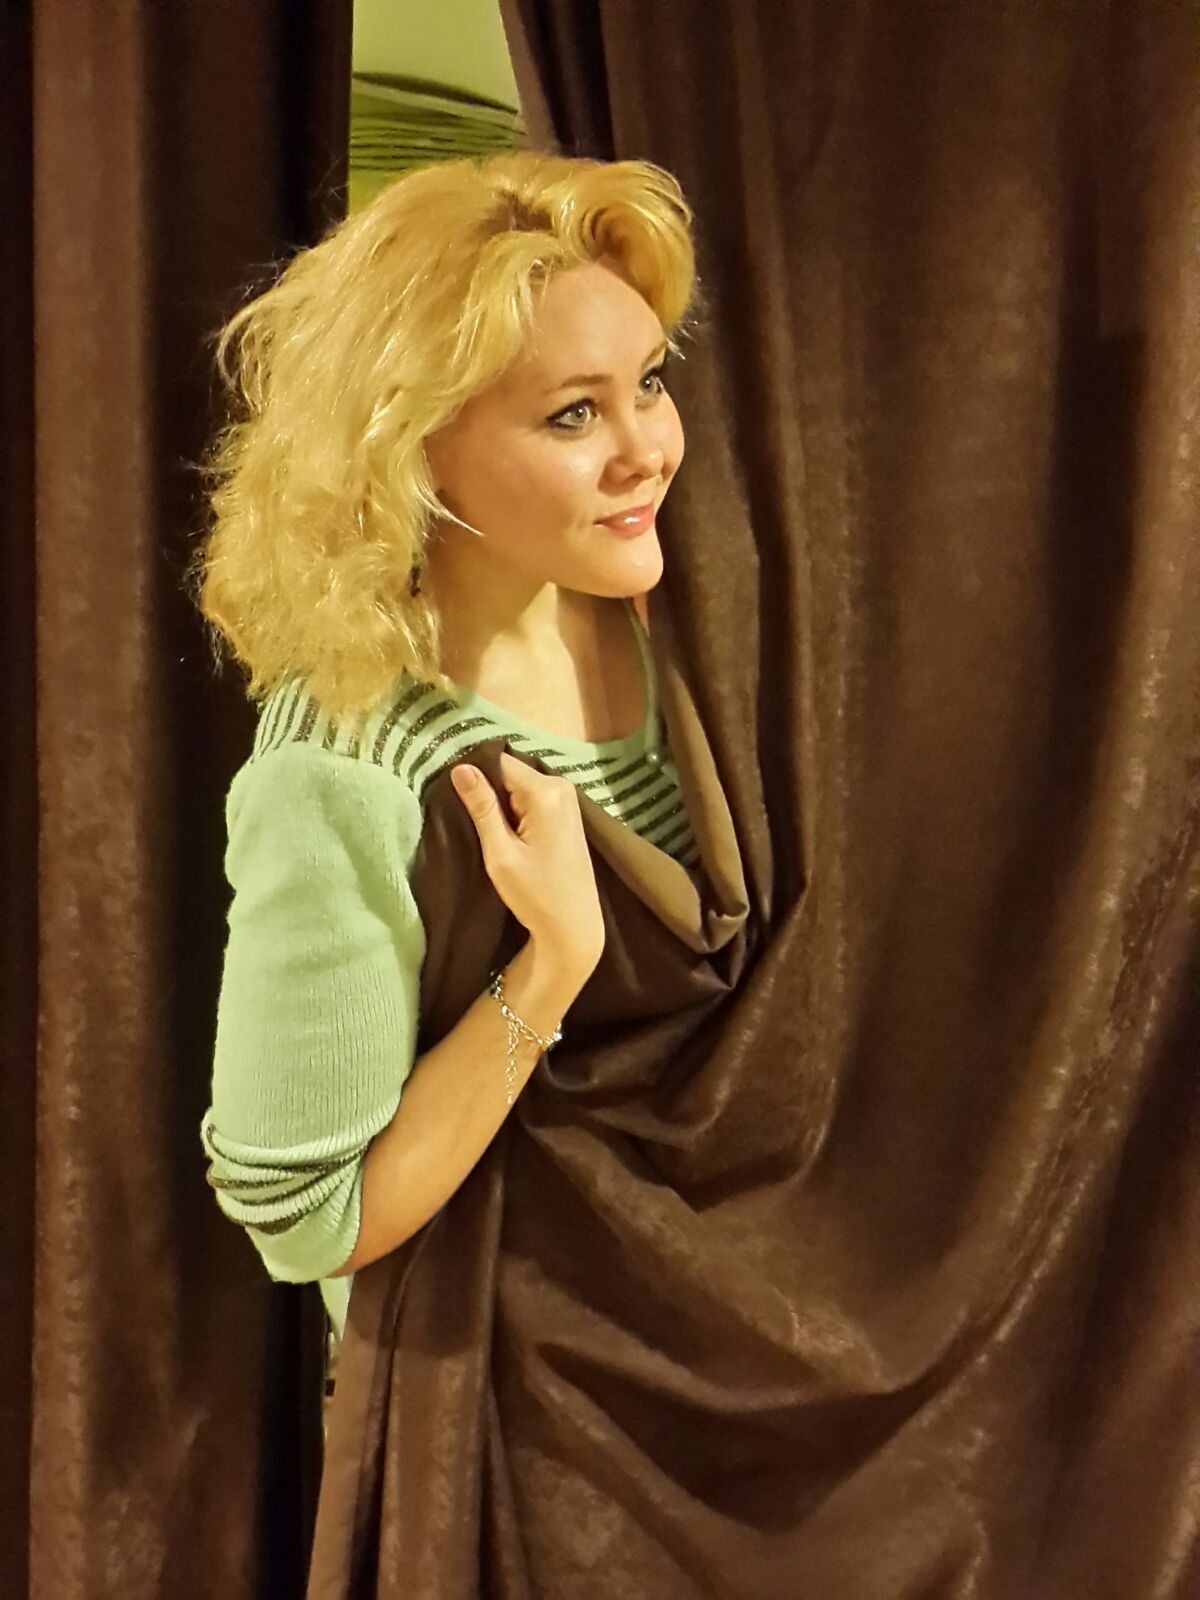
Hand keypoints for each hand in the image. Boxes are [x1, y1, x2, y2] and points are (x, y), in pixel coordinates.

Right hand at [450, 752, 605, 973]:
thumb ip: (482, 807)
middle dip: (488, 789)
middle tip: (467, 816)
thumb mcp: (501, 853)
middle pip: (511, 772)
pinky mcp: (567, 814)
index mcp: (546, 792)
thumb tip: (460, 768)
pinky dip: (516, 810)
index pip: (499, 762)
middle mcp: (561, 786)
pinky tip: (505, 832)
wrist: (574, 927)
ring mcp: (568, 799)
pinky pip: (532, 798)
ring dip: (501, 802)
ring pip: (520, 786)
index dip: (474, 775)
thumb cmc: (535, 895)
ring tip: (485, 828)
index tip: (455, 796)